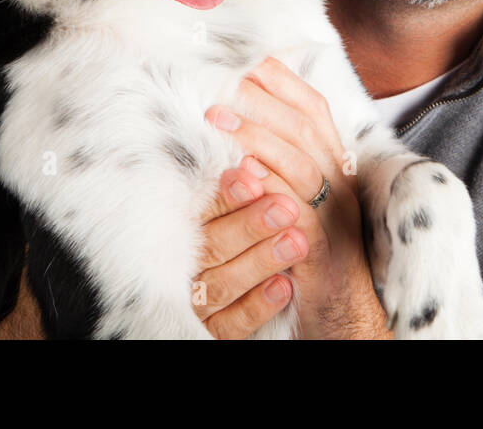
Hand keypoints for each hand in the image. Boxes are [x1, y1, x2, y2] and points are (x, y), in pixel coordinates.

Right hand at [189, 156, 304, 337]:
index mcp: (187, 232)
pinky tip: (284, 287)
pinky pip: (231, 324)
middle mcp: (185, 268)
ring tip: (297, 241)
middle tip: (286, 207)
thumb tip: (257, 149)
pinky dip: (257, 306)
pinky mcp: (213, 332)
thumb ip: (242, 186)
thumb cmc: (233, 244)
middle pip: (213, 246)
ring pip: (222, 285)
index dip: (226, 195)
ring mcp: (198, 303)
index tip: (252, 176)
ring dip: (260, 261)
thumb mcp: (228, 215)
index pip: (202, 211)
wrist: (241, 304)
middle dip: (249, 225)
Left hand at [202, 56, 392, 338]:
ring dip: (256, 135)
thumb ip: (287, 164)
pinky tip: (241, 172)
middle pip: (306, 128)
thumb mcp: (304, 200)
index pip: (317, 112)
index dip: (288, 84)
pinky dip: (268, 188)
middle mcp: (339, 183)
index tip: (256, 62)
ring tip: (218, 117)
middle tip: (226, 84)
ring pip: (299, 162)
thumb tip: (251, 129)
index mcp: (336, 167)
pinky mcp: (321, 248)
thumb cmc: (317, 252)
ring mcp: (332, 215)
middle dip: (264, 100)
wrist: (345, 311)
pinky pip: (296, 211)